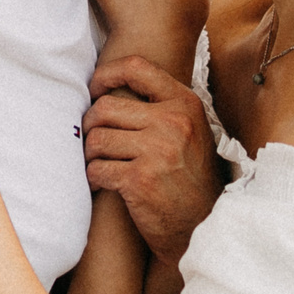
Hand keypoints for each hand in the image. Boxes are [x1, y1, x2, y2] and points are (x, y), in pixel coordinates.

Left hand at [84, 57, 222, 266]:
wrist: (204, 226)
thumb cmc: (190, 178)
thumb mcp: (190, 131)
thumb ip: (161, 106)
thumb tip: (110, 89)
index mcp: (185, 104)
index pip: (136, 67)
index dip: (106, 74)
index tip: (94, 89)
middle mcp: (172, 123)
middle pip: (105, 107)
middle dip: (90, 125)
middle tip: (92, 141)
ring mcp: (157, 151)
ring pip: (96, 139)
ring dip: (90, 155)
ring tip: (99, 164)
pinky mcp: (139, 180)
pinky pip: (96, 169)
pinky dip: (93, 178)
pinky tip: (102, 185)